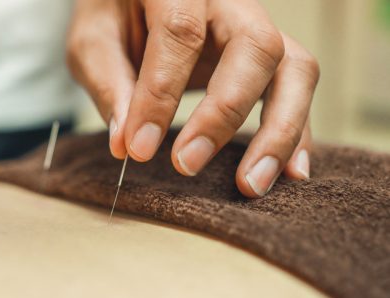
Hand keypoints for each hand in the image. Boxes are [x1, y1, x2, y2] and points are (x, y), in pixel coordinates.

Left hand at [66, 0, 319, 197]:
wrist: (140, 0)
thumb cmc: (115, 15)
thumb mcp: (94, 40)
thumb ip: (108, 83)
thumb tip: (126, 144)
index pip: (178, 33)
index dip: (160, 95)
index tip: (139, 149)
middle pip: (255, 46)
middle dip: (223, 114)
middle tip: (187, 164)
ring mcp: (256, 26)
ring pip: (295, 69)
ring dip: (280, 131)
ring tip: (252, 184)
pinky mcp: (269, 56)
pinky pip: (298, 87)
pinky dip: (298, 132)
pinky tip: (290, 171)